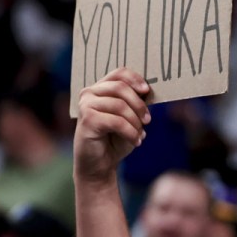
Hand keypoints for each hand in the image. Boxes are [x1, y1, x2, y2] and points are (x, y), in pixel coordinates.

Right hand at [73, 68, 150, 187]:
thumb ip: (137, 103)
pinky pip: (117, 121)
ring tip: (140, 134)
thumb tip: (150, 91)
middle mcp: (90, 93)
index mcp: (100, 88)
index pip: (119, 73)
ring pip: (120, 106)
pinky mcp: (87, 120)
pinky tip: (136, 141)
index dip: (135, 79)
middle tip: (148, 120)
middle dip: (139, 105)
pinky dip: (131, 132)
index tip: (147, 91)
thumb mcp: (130, 117)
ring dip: (135, 122)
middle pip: (120, 88)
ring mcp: (86, 106)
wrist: (100, 163)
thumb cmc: (116, 138)